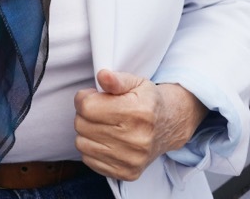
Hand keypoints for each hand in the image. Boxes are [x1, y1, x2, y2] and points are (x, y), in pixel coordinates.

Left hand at [73, 69, 208, 180]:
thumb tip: (103, 76)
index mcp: (138, 113)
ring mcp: (132, 159)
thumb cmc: (146, 102)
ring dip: (86, 132)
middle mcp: (137, 139)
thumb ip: (116, 79)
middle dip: (85, 115)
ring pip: (81, 143)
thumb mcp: (135, 83)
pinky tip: (105, 140)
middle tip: (99, 111)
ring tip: (102, 125)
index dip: (84, 98)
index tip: (93, 97)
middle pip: (81, 125)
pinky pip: (89, 160)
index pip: (86, 107)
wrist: (168, 127)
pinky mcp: (126, 173)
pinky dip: (92, 148)